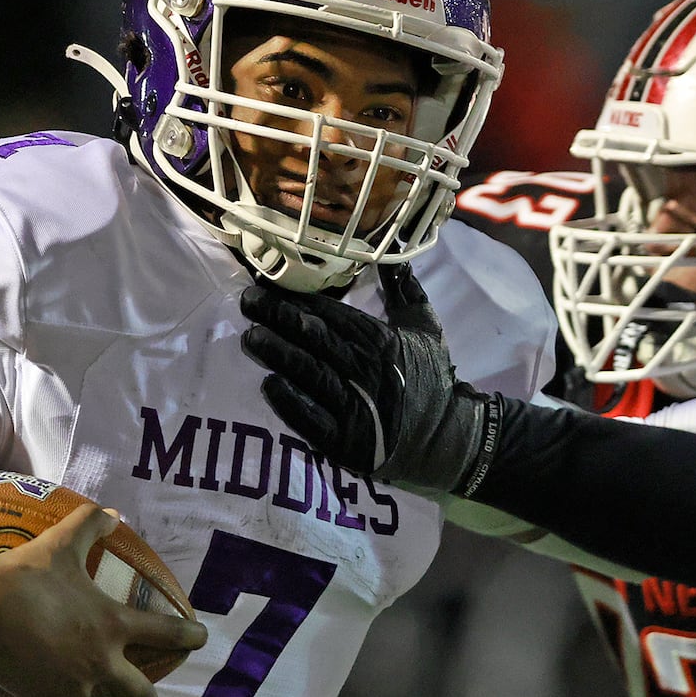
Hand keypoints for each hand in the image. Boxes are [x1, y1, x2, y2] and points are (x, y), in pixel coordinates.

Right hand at [0, 504, 207, 696]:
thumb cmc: (27, 576)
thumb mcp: (62, 543)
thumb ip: (91, 525)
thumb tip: (114, 513)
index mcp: (112, 626)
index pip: (166, 634)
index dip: (189, 637)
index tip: (201, 639)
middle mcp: (101, 664)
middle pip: (140, 696)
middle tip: (140, 693)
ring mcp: (72, 690)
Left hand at [240, 264, 493, 491]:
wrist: (447, 438)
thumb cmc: (432, 379)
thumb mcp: (425, 327)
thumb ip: (406, 290)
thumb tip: (391, 254)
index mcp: (382, 340)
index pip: (334, 314)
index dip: (300, 299)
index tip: (269, 282)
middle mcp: (368, 370)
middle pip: (318, 339)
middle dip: (280, 317)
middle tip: (248, 301)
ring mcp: (358, 407)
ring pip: (312, 374)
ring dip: (280, 354)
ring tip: (251, 337)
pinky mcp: (348, 442)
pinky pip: (315, 421)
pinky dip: (292, 404)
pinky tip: (269, 385)